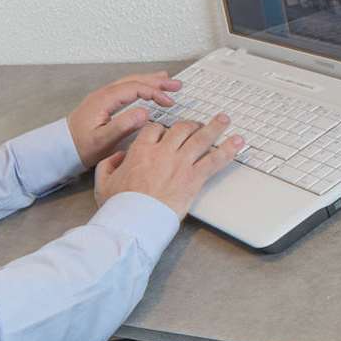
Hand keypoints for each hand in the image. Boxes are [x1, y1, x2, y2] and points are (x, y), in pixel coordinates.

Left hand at [67, 72, 182, 167]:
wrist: (61, 149)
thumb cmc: (81, 147)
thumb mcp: (103, 140)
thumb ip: (123, 126)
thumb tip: (145, 112)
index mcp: (104, 99)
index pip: (134, 88)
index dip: (154, 93)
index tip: (170, 102)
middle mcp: (103, 94)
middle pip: (134, 81)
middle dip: (156, 82)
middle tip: (176, 85)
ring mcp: (102, 97)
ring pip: (129, 83)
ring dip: (149, 81)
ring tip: (167, 81)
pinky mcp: (103, 103)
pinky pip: (125, 89)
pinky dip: (139, 87)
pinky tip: (146, 89)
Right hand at [93, 114, 243, 218]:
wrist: (135, 220)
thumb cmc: (120, 206)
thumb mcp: (103, 182)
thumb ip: (108, 165)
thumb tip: (117, 157)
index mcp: (140, 150)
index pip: (154, 129)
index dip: (162, 128)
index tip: (166, 131)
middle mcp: (163, 152)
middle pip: (181, 129)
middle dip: (190, 124)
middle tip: (197, 125)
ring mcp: (180, 163)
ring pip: (201, 138)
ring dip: (215, 127)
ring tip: (224, 119)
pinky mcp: (194, 178)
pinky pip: (214, 160)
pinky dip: (228, 150)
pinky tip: (237, 142)